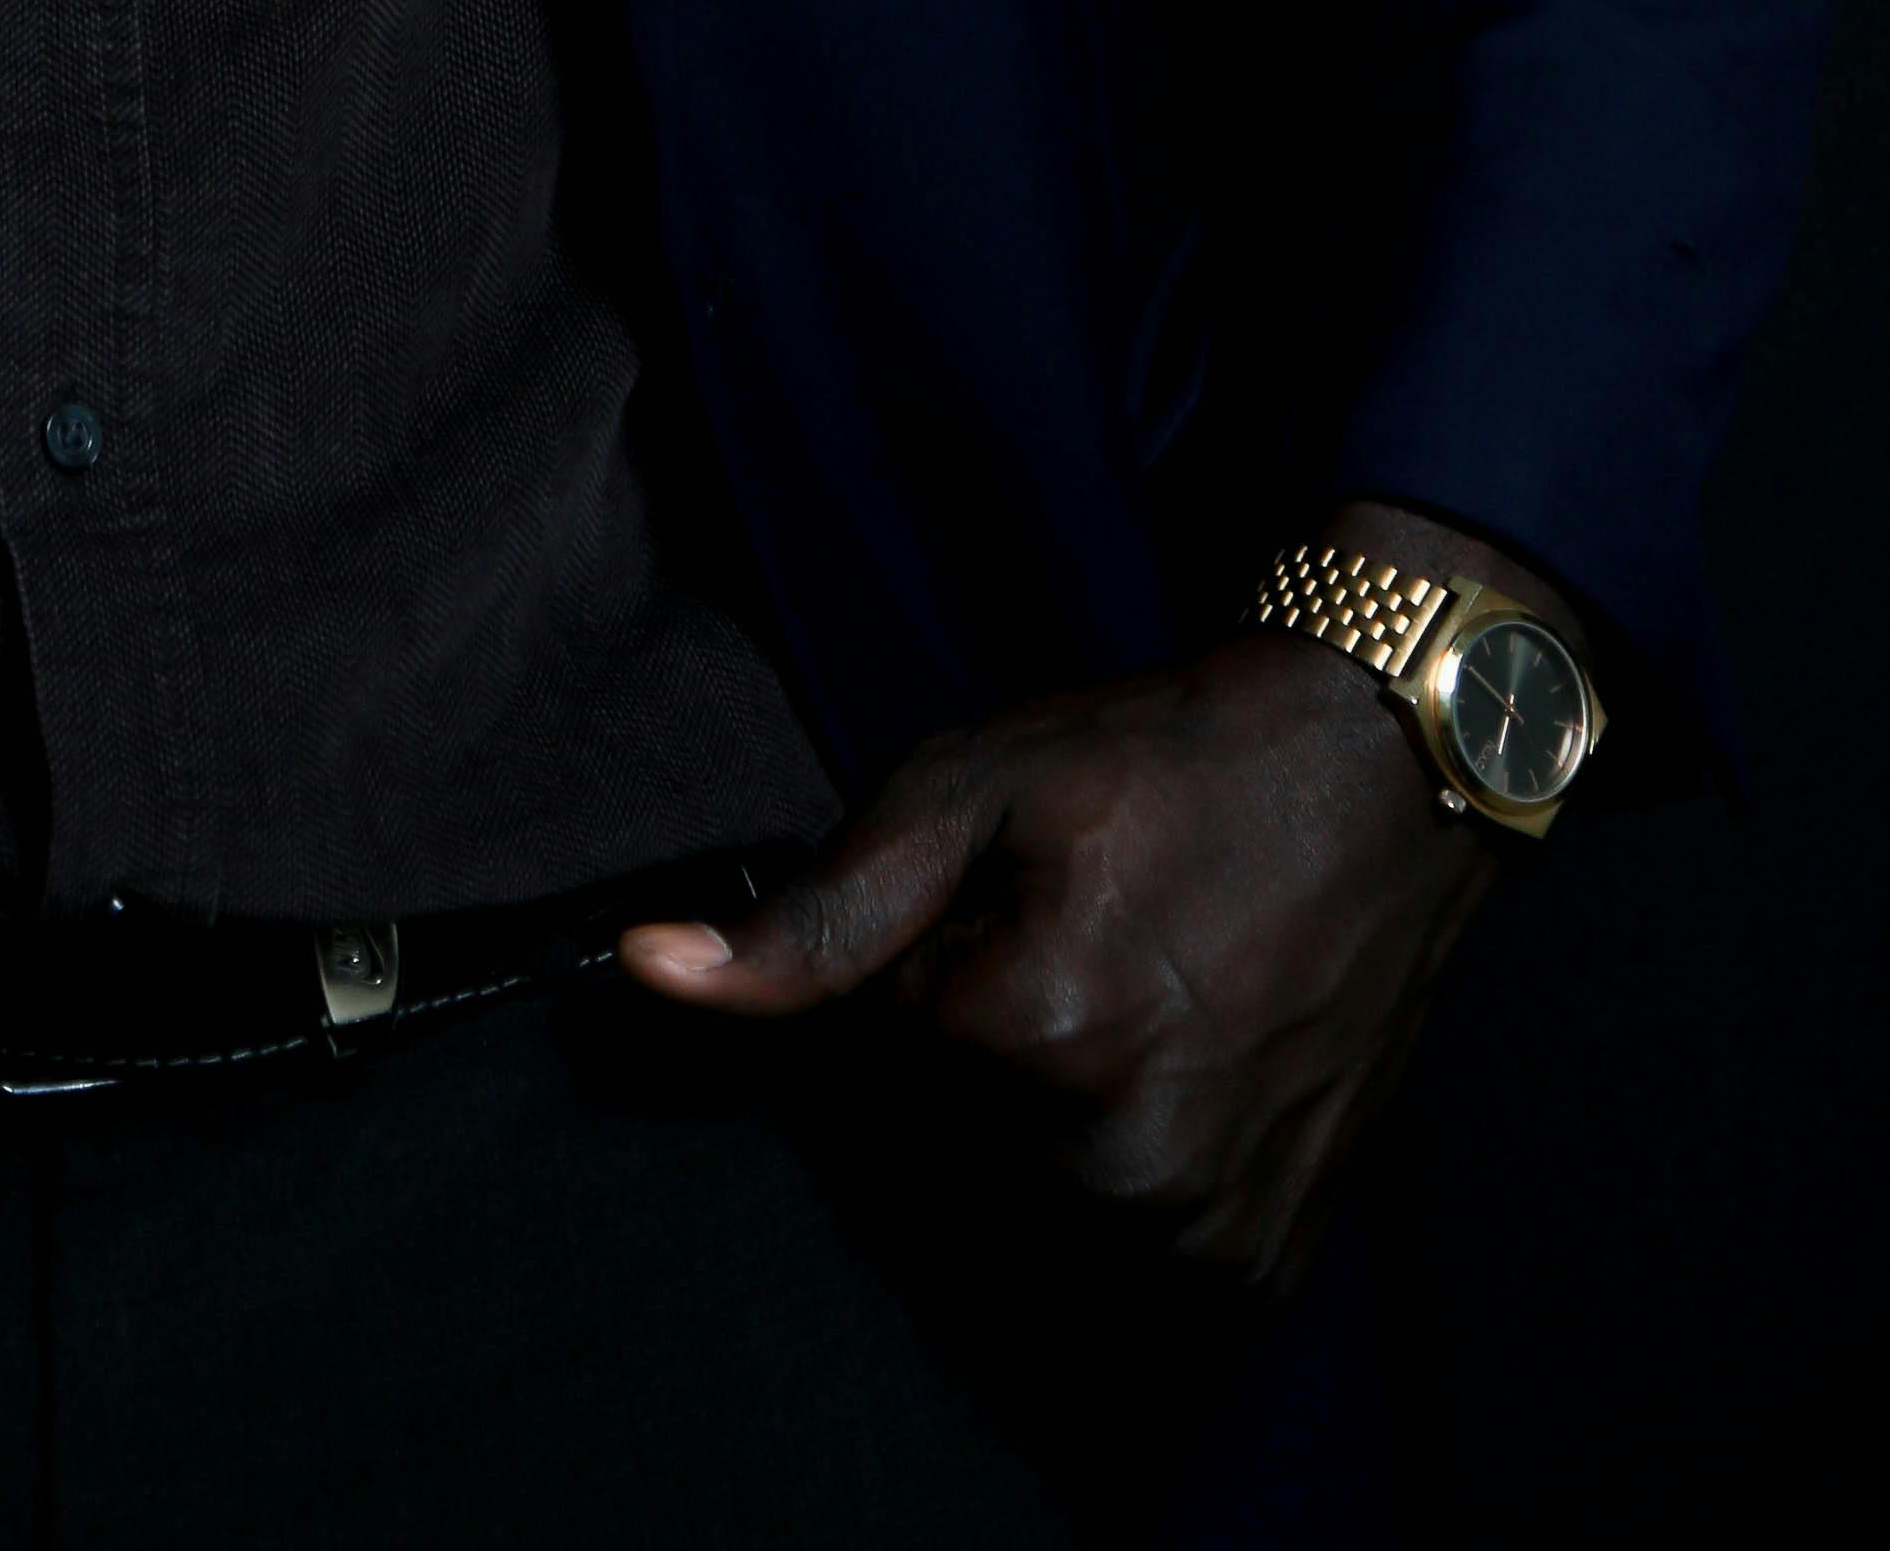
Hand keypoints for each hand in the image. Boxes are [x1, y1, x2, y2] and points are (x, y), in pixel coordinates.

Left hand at [619, 573, 1504, 1288]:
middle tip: (1075, 951)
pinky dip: (1117, 1190)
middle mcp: (1128, 1168)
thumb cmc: (1167, 759)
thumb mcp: (966, 783)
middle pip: (950, 1159)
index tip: (1004, 915)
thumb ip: (814, 913)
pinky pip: (1127, 1270)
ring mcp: (1209, 1233)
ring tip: (1130, 1004)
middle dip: (976, 1070)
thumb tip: (649, 970)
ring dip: (1044, 1137)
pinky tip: (1170, 1076)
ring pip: (1034, 1221)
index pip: (878, 1065)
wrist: (1380, 773)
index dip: (925, 982)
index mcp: (1037, 1040)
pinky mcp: (1265, 1261)